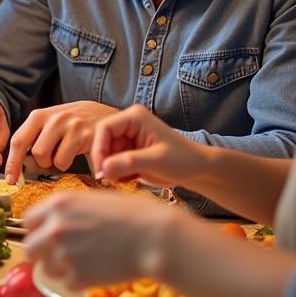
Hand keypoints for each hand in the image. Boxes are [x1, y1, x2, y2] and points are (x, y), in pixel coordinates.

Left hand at [4, 101, 116, 181]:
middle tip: (49, 159)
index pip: (18, 140)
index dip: (12, 162)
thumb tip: (15, 163)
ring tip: (64, 152)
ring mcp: (71, 126)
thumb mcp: (49, 122)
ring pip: (51, 159)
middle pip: (36, 152)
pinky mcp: (86, 136)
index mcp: (39, 115)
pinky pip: (66, 161)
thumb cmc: (72, 122)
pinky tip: (75, 152)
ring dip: (55, 163)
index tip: (9, 177)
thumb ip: (34, 136)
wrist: (103, 113)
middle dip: (41, 161)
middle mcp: (54, 118)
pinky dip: (67, 164)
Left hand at [23, 191, 176, 288]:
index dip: (38, 230)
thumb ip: (70, 210)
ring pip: (47, 269)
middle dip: (42, 254)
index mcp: (58, 204)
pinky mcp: (77, 276)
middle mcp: (55, 227)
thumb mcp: (94, 200)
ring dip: (61, 269)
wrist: (155, 236)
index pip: (28, 221)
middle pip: (30, 248)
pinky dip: (79, 282)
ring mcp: (64, 253)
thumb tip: (54, 221)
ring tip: (85, 263)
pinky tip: (97, 273)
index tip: (46, 236)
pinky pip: (67, 283)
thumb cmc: (133, 215)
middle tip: (58, 256)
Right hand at [90, 104, 210, 187]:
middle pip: (102, 141)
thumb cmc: (183, 160)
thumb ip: (129, 162)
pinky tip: (131, 178)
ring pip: (106, 153)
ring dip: (111, 169)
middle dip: (105, 161)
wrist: (196, 169)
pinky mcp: (127, 150)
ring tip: (126, 179)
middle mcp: (127, 124)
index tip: (101, 170)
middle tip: (110, 179)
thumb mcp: (156, 160)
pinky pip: (111, 161)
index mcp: (134, 117)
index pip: (104, 128)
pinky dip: (116, 172)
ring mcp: (127, 137)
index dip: (98, 149)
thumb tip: (103, 169)